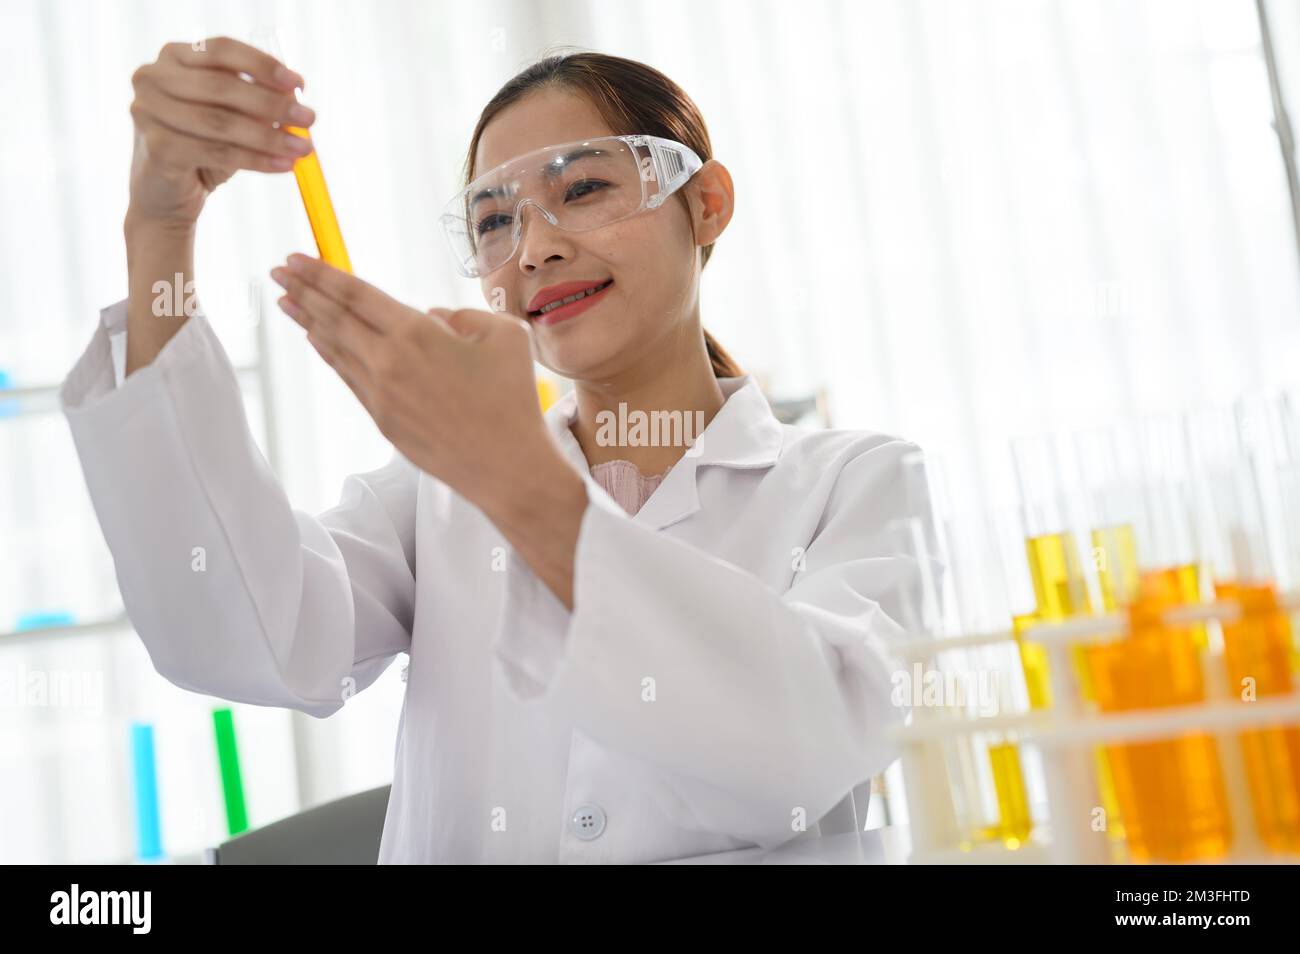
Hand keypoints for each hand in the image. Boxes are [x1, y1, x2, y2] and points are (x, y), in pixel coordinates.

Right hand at [127, 37, 311, 229]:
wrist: (168, 196)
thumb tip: (295, 97)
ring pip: (221, 121)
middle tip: (310, 118)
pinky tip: (284, 165)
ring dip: (270, 136)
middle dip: (272, 102)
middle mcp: (152, 77)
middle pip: (221, 85)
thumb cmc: (203, 150)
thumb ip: (256, 103)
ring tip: (304, 148)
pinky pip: (218, 152)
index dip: (262, 64)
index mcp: (173, 58)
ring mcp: (148, 111)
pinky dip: (257, 160)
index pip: (221, 50)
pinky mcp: (157, 147)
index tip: (299, 83)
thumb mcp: (233, 119)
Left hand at [270, 254, 557, 514]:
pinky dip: (330, 355)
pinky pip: (349, 377)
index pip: (356, 294)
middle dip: (303, 290)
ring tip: (285, 302)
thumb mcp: (505, 335)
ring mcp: (381, 394)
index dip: (322, 273)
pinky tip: (318, 341)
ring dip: (308, 322)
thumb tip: (433, 319)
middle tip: (277, 271)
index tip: (295, 258)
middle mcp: (388, 361)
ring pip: (335, 349)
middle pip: (335, 318)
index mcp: (416, 333)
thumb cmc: (512, 398)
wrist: (506, 467)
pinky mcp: (383, 420)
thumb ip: (463, 315)